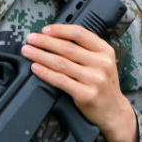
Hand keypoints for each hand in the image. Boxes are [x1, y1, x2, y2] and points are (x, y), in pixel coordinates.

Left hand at [22, 24, 137, 141]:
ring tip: (28, 51)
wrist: (114, 111)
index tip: (45, 30)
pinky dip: (45, 73)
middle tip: (30, 39)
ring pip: (61, 63)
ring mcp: (94, 79)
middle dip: (44, 41)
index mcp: (105, 51)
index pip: (79, 34)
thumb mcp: (103, 61)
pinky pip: (60, 80)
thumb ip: (85, 49)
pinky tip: (36, 68)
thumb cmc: (104, 84)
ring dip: (40, 55)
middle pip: (67, 48)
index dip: (59, 30)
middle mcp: (101, 63)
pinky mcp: (85, 94)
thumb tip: (55, 37)